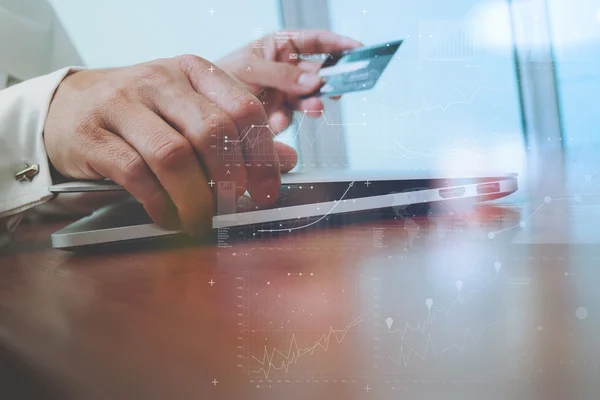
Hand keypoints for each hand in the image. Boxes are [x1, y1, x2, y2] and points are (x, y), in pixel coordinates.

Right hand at [44, 55, 294, 234]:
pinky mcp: (92, 135)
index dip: (262, 155)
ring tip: (202, 220)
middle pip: (211, 131)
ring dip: (196, 199)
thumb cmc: (143, 114)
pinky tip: (170, 218)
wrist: (69, 107)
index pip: (243, 108)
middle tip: (235, 208)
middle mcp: (160, 81)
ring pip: (174, 156)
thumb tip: (287, 160)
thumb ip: (238, 135)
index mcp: (194, 71)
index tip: (268, 191)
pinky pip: (136, 175)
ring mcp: (122, 104)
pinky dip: (160, 205)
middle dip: (231, 179)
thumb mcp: (191, 113)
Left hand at [217, 30, 361, 132]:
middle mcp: (286, 68)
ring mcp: (283, 91)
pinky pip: (291, 117)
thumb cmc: (219, 76)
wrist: (202, 107)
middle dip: (328, 82)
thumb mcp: (251, 69)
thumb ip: (282, 74)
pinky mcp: (277, 112)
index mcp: (281, 46)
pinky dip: (286, 120)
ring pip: (309, 97)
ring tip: (314, 108)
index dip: (339, 45)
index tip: (358, 51)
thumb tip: (313, 81)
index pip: (316, 41)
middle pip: (318, 72)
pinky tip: (276, 121)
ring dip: (312, 104)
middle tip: (338, 88)